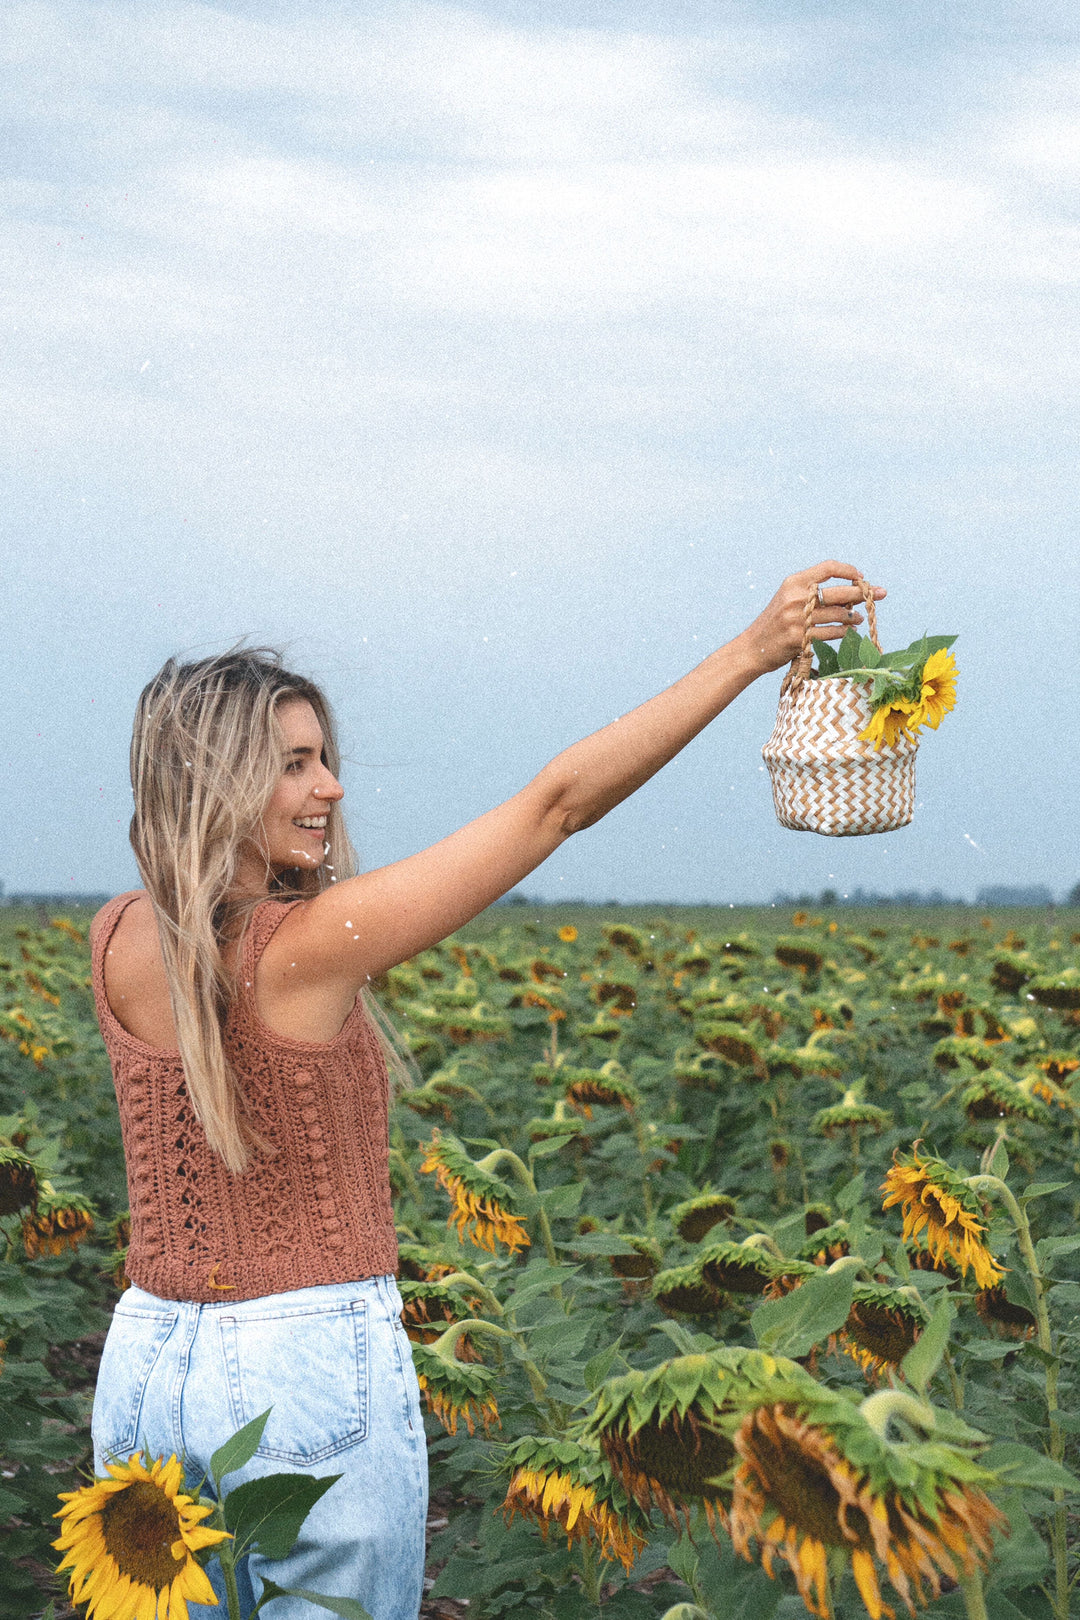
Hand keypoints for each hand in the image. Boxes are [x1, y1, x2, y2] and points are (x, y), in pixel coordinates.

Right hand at [735, 561, 886, 676]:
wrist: (753, 647)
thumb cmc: (776, 622)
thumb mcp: (789, 599)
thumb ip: (813, 592)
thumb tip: (851, 591)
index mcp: (794, 582)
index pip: (828, 567)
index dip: (849, 570)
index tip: (861, 576)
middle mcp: (795, 597)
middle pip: (838, 591)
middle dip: (863, 593)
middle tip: (880, 594)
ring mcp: (797, 618)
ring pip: (838, 614)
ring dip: (854, 616)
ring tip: (860, 618)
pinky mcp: (800, 638)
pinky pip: (832, 633)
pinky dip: (844, 632)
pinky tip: (849, 631)